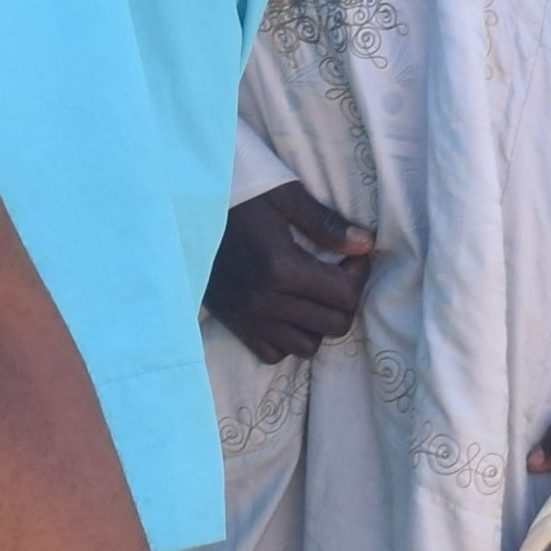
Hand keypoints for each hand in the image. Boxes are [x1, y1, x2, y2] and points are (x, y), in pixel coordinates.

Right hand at [205, 184, 375, 360]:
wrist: (184, 211)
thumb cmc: (240, 196)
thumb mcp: (284, 197)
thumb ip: (326, 224)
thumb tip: (366, 245)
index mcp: (282, 268)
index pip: (345, 294)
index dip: (359, 274)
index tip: (353, 256)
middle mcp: (266, 301)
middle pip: (334, 324)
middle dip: (346, 299)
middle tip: (338, 273)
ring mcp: (248, 318)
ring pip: (308, 346)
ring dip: (320, 322)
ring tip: (314, 294)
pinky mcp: (235, 325)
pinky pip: (274, 354)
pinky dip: (288, 339)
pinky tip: (289, 310)